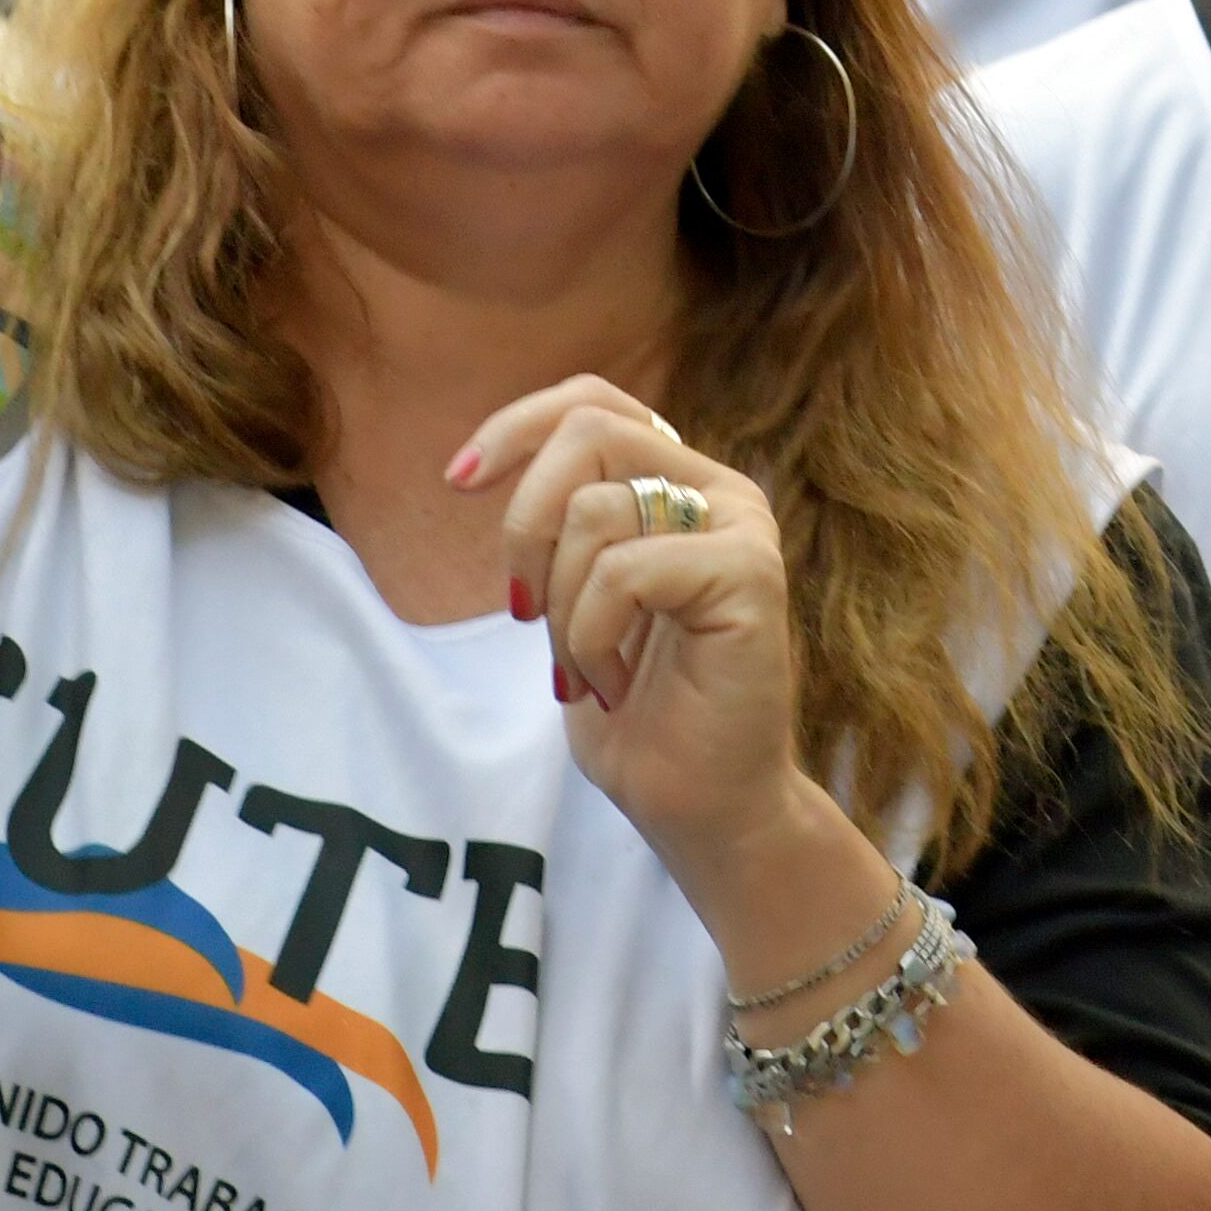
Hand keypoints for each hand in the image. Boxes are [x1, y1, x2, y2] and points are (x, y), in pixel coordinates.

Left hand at [464, 376, 821, 902]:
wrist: (700, 807)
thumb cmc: (639, 715)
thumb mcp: (575, 600)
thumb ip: (563, 527)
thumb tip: (490, 469)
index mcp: (681, 485)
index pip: (593, 403)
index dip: (517, 425)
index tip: (458, 481)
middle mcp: (721, 492)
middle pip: (590, 432)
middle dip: (525, 520)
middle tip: (521, 609)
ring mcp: (743, 530)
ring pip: (596, 510)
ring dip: (560, 606)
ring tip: (585, 671)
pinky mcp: (752, 576)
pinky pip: (626, 569)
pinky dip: (590, 635)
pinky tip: (612, 683)